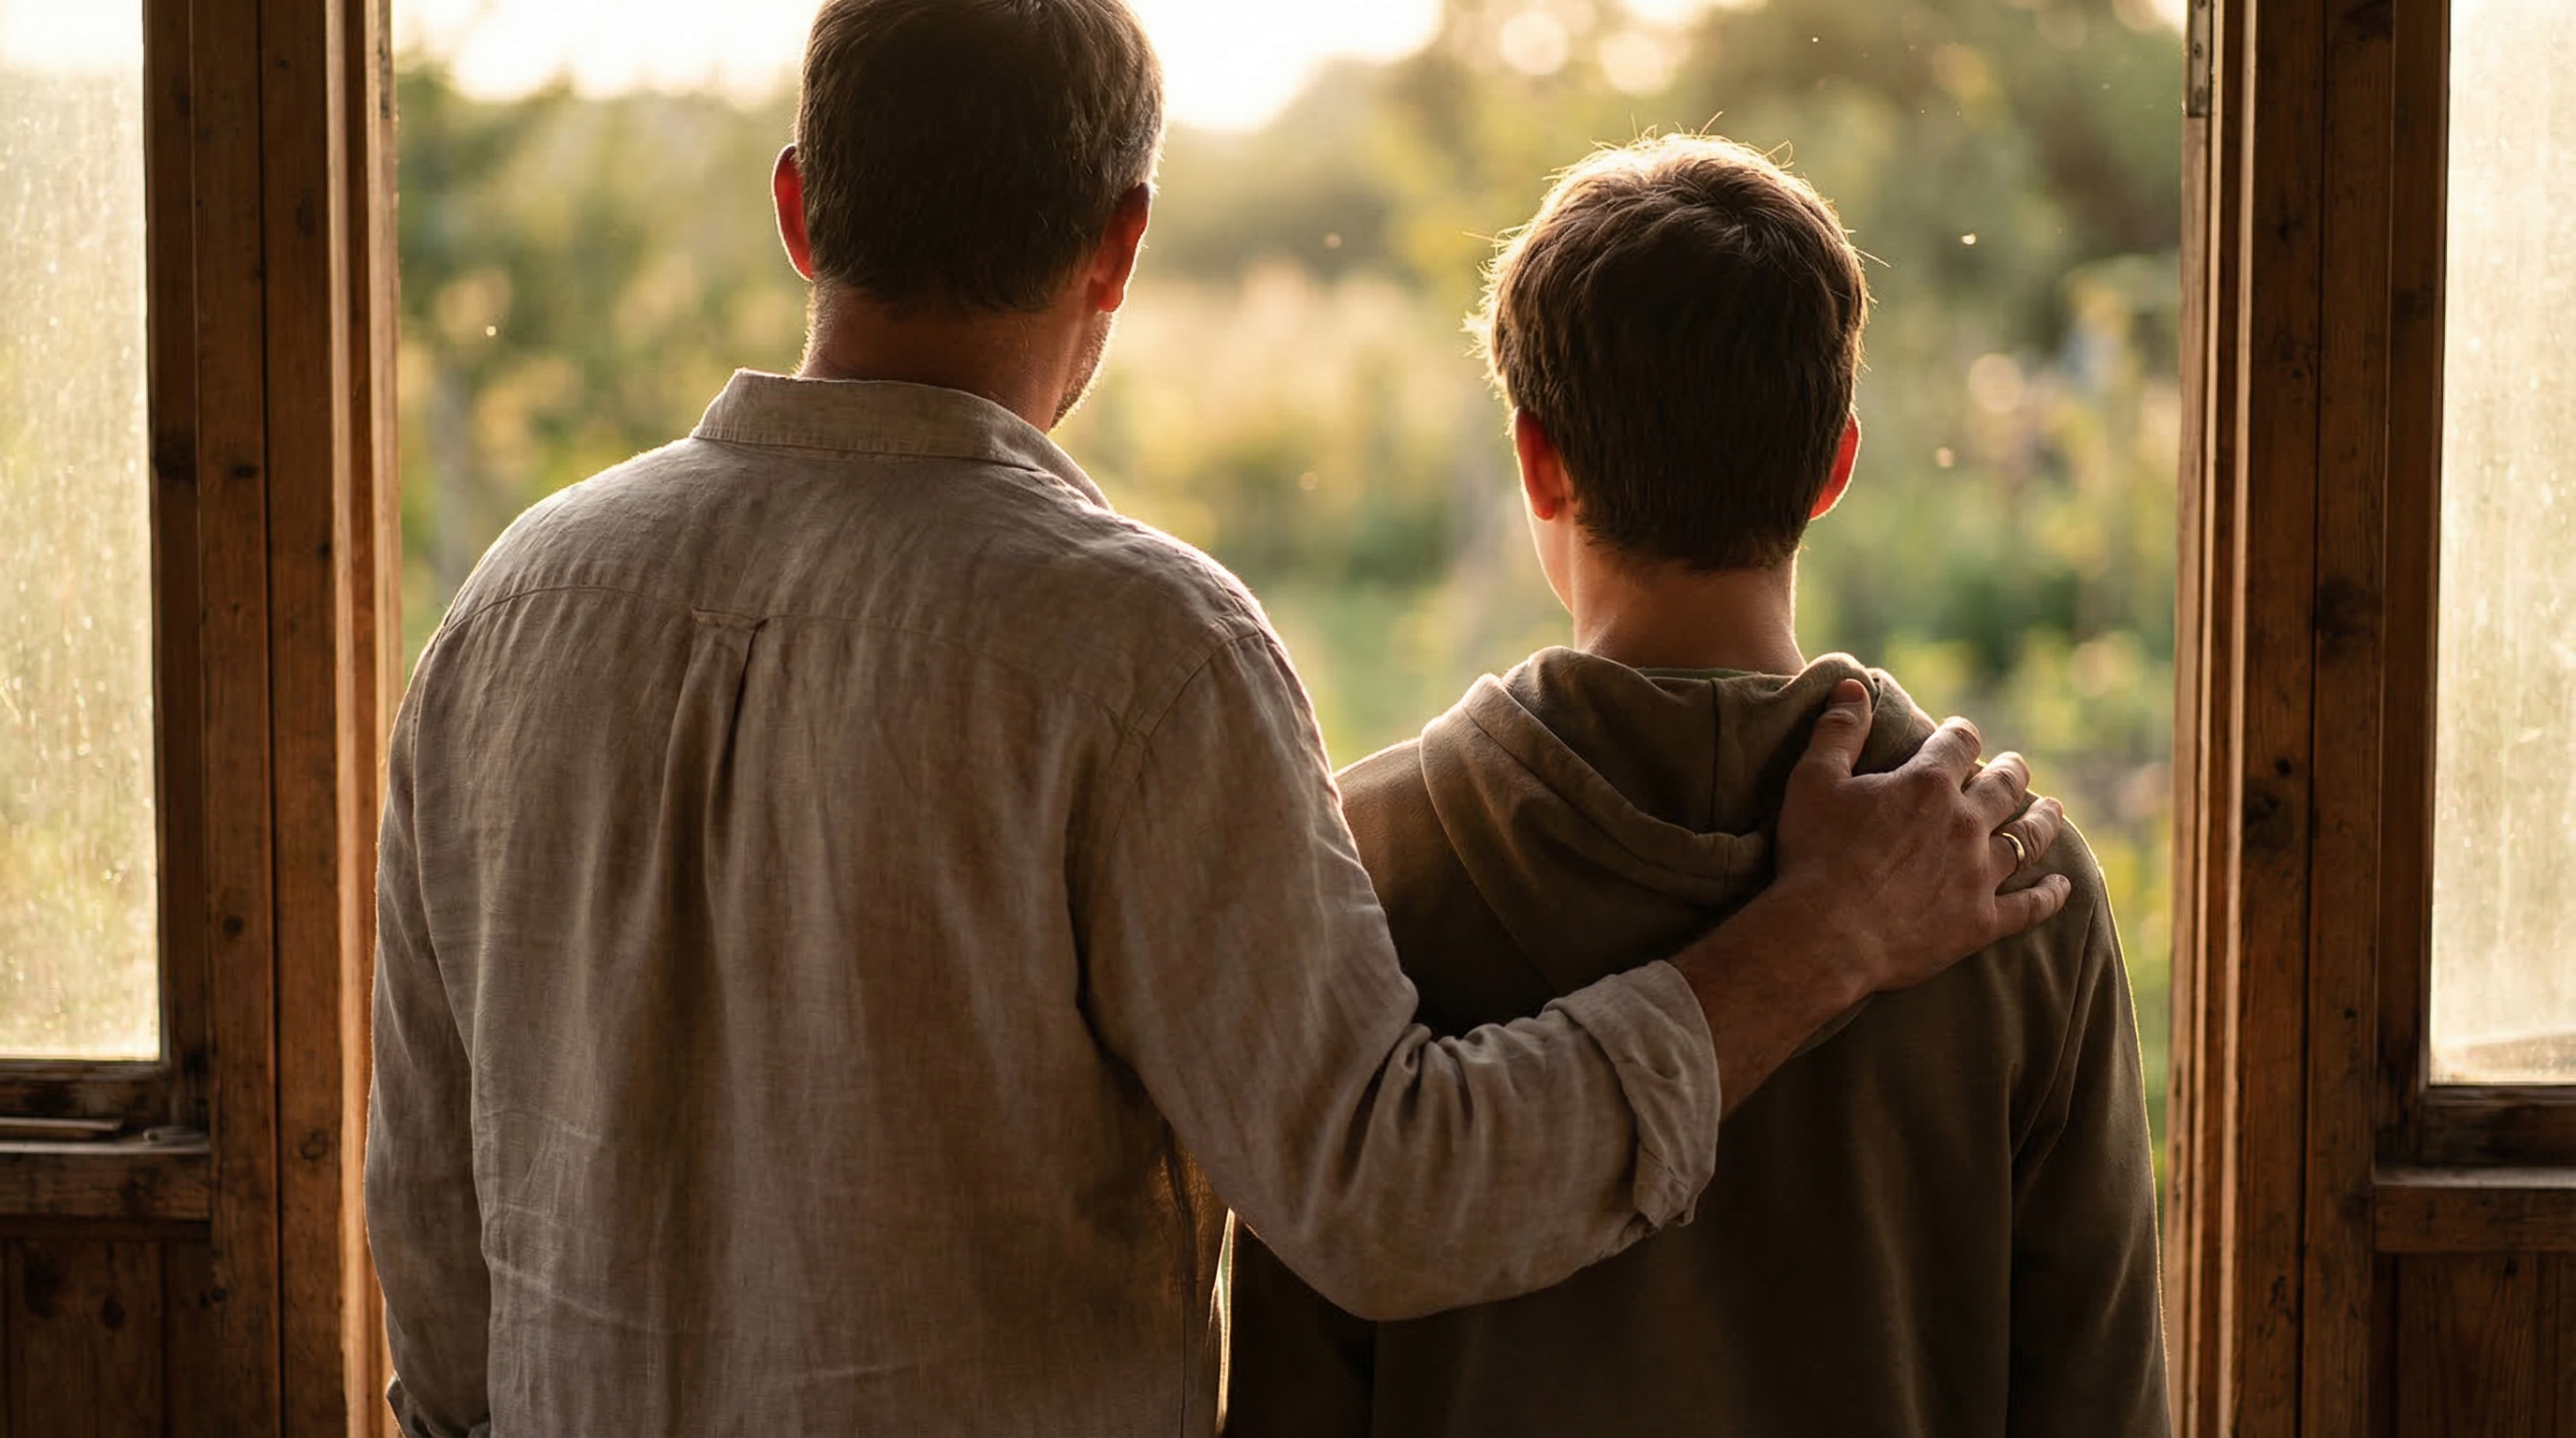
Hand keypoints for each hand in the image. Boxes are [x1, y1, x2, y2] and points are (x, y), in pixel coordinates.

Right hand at [1773, 678, 2069, 995]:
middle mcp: (1964, 823)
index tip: (1960, 734)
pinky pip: (2029, 906)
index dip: (1960, 734)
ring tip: (2052, 810)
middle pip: (2005, 787)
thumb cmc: (1814, 854)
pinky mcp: (1981, 921)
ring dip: (2044, 821)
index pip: (1958, 743)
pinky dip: (2049, 895)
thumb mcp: (1813, 780)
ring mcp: (1978, 874)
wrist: (1826, 934)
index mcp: (1926, 784)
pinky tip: (2063, 886)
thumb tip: (1852, 686)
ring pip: (2028, 839)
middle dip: (2012, 772)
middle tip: (2016, 767)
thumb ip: (1838, 731)